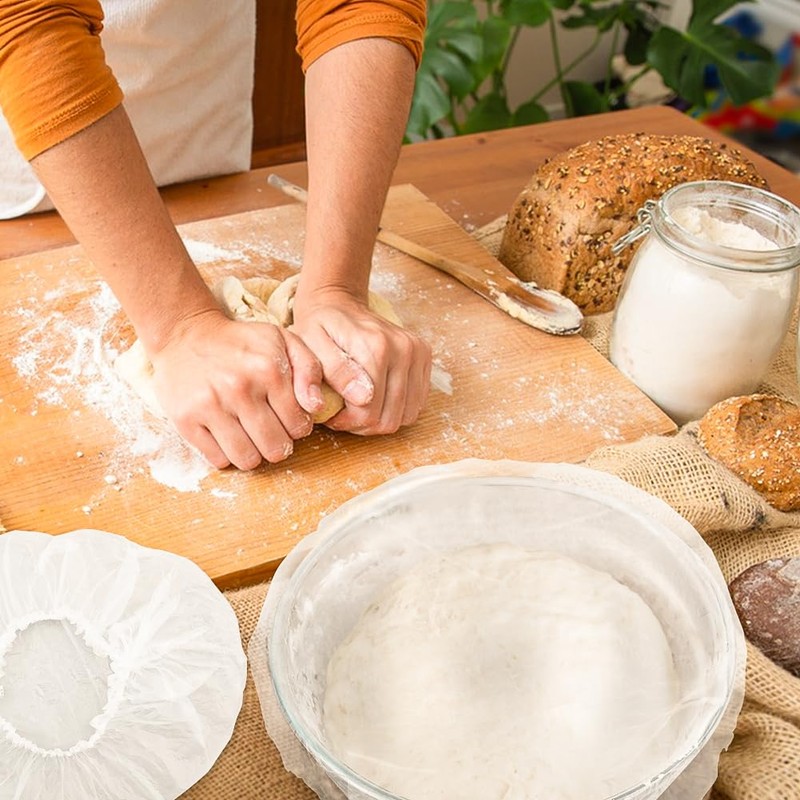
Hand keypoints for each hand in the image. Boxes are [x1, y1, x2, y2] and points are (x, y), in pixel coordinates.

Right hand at [149, 309, 324, 469]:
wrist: (186, 335)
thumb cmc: (241, 343)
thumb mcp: (282, 341)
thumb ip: (309, 369)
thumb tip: (317, 406)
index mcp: (268, 369)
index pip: (298, 426)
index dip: (297, 427)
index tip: (287, 419)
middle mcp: (240, 388)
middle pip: (275, 448)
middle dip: (278, 444)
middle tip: (270, 431)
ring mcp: (210, 406)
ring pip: (247, 459)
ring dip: (253, 454)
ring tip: (249, 436)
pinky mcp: (186, 420)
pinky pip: (218, 460)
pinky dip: (226, 455)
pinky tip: (226, 435)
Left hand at [291, 287, 431, 434]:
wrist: (338, 302)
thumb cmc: (320, 326)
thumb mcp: (313, 346)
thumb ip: (336, 371)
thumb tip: (363, 398)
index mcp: (377, 347)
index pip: (369, 411)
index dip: (348, 421)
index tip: (332, 413)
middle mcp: (404, 349)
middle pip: (390, 418)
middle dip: (364, 423)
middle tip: (344, 413)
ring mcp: (417, 353)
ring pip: (406, 416)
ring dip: (381, 418)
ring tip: (359, 406)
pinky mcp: (424, 357)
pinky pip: (416, 404)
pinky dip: (396, 409)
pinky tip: (377, 398)